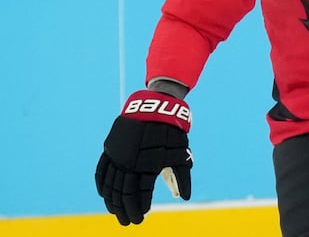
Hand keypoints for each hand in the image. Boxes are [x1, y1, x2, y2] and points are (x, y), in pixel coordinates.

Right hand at [96, 90, 192, 224]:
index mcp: (146, 165)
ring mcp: (117, 156)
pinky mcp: (110, 148)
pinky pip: (101, 171)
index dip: (140, 208)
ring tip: (117, 213)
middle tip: (129, 222)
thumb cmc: (172, 132)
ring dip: (112, 202)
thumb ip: (182, 176)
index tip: (142, 218)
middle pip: (123, 193)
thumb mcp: (181, 153)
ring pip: (111, 185)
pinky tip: (104, 196)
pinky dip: (102, 185)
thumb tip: (185, 197)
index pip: (140, 194)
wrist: (155, 106)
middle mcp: (128, 163)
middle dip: (126, 210)